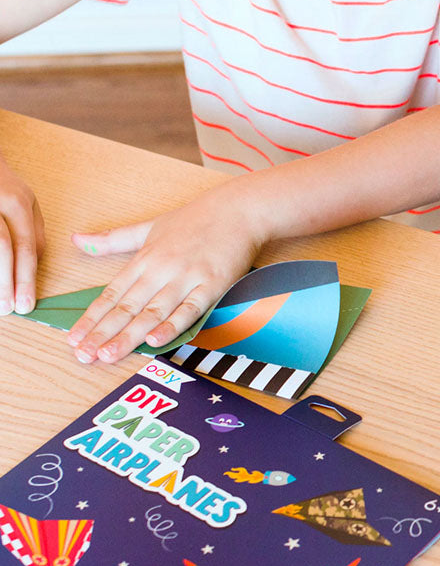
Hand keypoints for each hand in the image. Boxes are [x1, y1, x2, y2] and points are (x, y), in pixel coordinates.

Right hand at [0, 156, 43, 314]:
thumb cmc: (2, 185)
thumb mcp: (26, 200)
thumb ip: (33, 232)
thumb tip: (36, 267)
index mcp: (18, 202)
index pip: (27, 247)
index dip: (27, 278)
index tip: (26, 305)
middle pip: (2, 247)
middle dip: (6, 282)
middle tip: (7, 309)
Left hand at [66, 185, 264, 364]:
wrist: (239, 210)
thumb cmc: (197, 219)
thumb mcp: (149, 226)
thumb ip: (113, 239)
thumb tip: (77, 240)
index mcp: (144, 259)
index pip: (111, 294)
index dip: (91, 318)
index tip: (73, 338)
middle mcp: (160, 270)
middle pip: (126, 307)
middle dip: (103, 333)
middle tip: (84, 355)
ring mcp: (186, 278)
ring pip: (152, 312)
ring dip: (128, 335)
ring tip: (108, 355)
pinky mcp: (211, 285)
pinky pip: (189, 310)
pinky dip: (172, 325)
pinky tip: (154, 340)